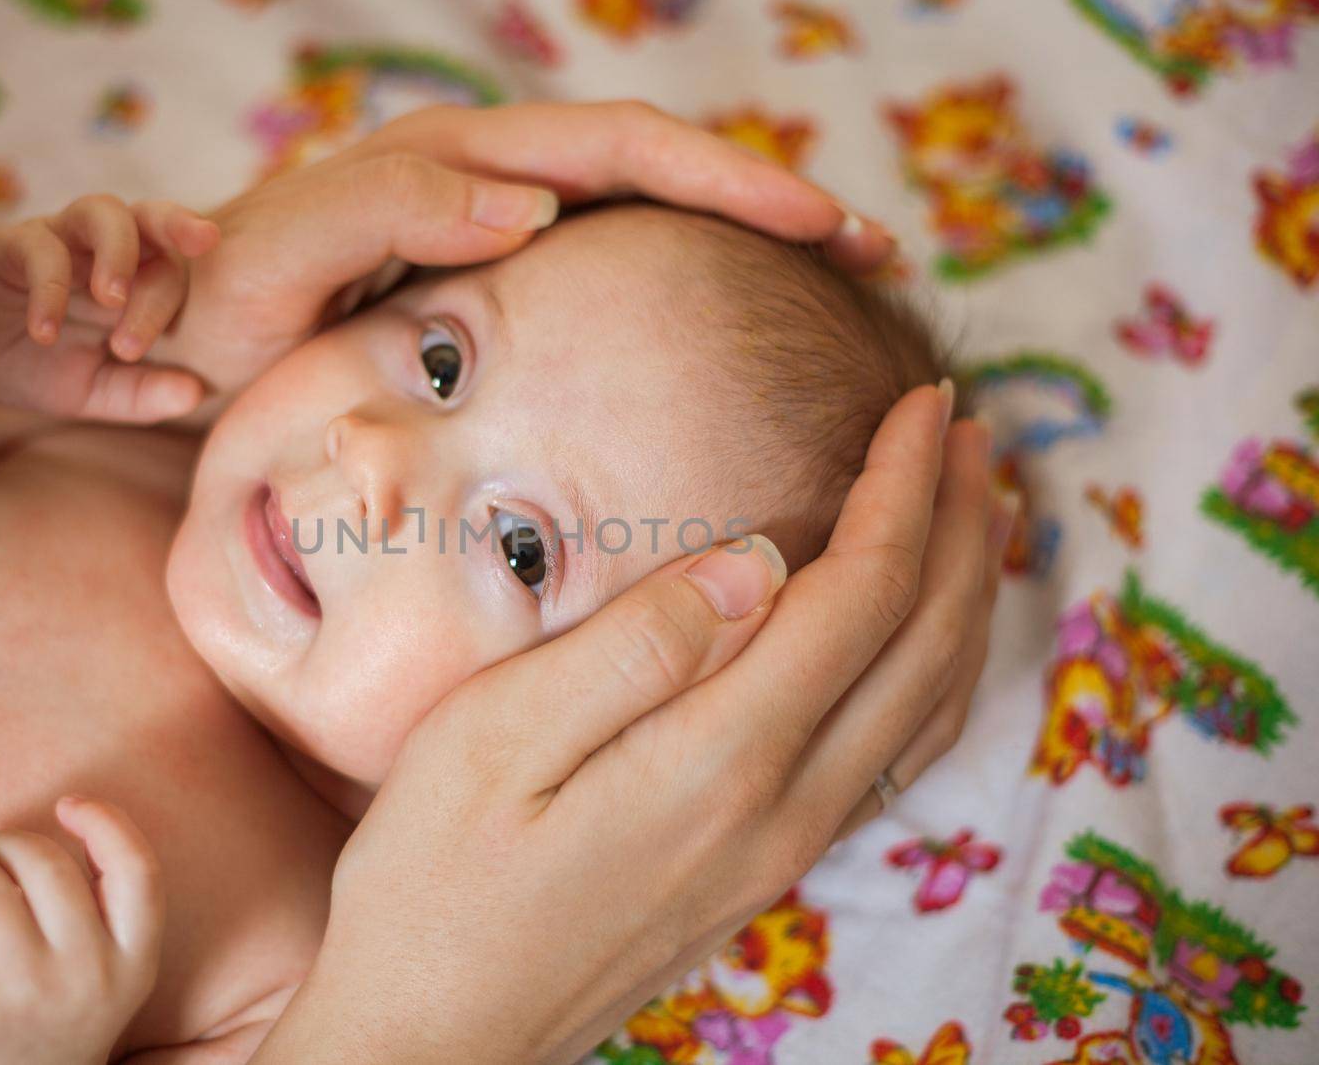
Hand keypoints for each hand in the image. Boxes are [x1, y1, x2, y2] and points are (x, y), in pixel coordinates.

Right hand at [0, 195, 218, 422]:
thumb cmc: (39, 368)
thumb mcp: (96, 393)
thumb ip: (144, 394)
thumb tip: (196, 394)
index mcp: (135, 281)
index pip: (171, 272)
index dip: (165, 304)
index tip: (134, 351)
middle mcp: (102, 251)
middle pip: (150, 215)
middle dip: (180, 222)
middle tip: (203, 241)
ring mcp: (59, 240)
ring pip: (101, 211)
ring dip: (117, 250)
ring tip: (111, 298)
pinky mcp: (9, 243)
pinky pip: (39, 248)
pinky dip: (48, 289)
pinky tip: (44, 333)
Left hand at [0, 797, 163, 1064]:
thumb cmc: (59, 1012)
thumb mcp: (110, 970)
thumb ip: (103, 907)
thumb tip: (63, 814)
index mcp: (135, 961)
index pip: (139, 871)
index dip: (106, 823)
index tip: (68, 805)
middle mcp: (90, 976)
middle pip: (50, 866)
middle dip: (8, 842)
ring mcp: (29, 994)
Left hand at [168, 100, 895, 403]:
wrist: (174, 332)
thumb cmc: (218, 312)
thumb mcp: (283, 262)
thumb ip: (385, 217)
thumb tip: (532, 205)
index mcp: (455, 166)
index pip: (620, 150)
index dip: (724, 182)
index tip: (819, 228)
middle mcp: (486, 177)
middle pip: (658, 163)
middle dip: (765, 199)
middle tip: (867, 251)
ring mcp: (492, 217)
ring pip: (642, 207)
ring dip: (738, 233)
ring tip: (835, 276)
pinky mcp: (490, 266)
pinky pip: (607, 253)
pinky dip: (678, 274)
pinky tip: (728, 321)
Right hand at [255, 385, 1009, 1064]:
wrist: (432, 1037)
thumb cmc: (432, 879)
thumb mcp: (498, 739)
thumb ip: (639, 644)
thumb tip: (760, 556)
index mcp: (720, 759)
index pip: (861, 594)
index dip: (907, 489)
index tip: (927, 405)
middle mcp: (782, 810)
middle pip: (921, 647)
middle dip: (963, 528)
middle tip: (970, 434)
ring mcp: (783, 852)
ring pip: (926, 709)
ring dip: (964, 600)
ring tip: (976, 517)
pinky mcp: (763, 874)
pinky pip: (892, 759)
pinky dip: (932, 676)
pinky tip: (916, 644)